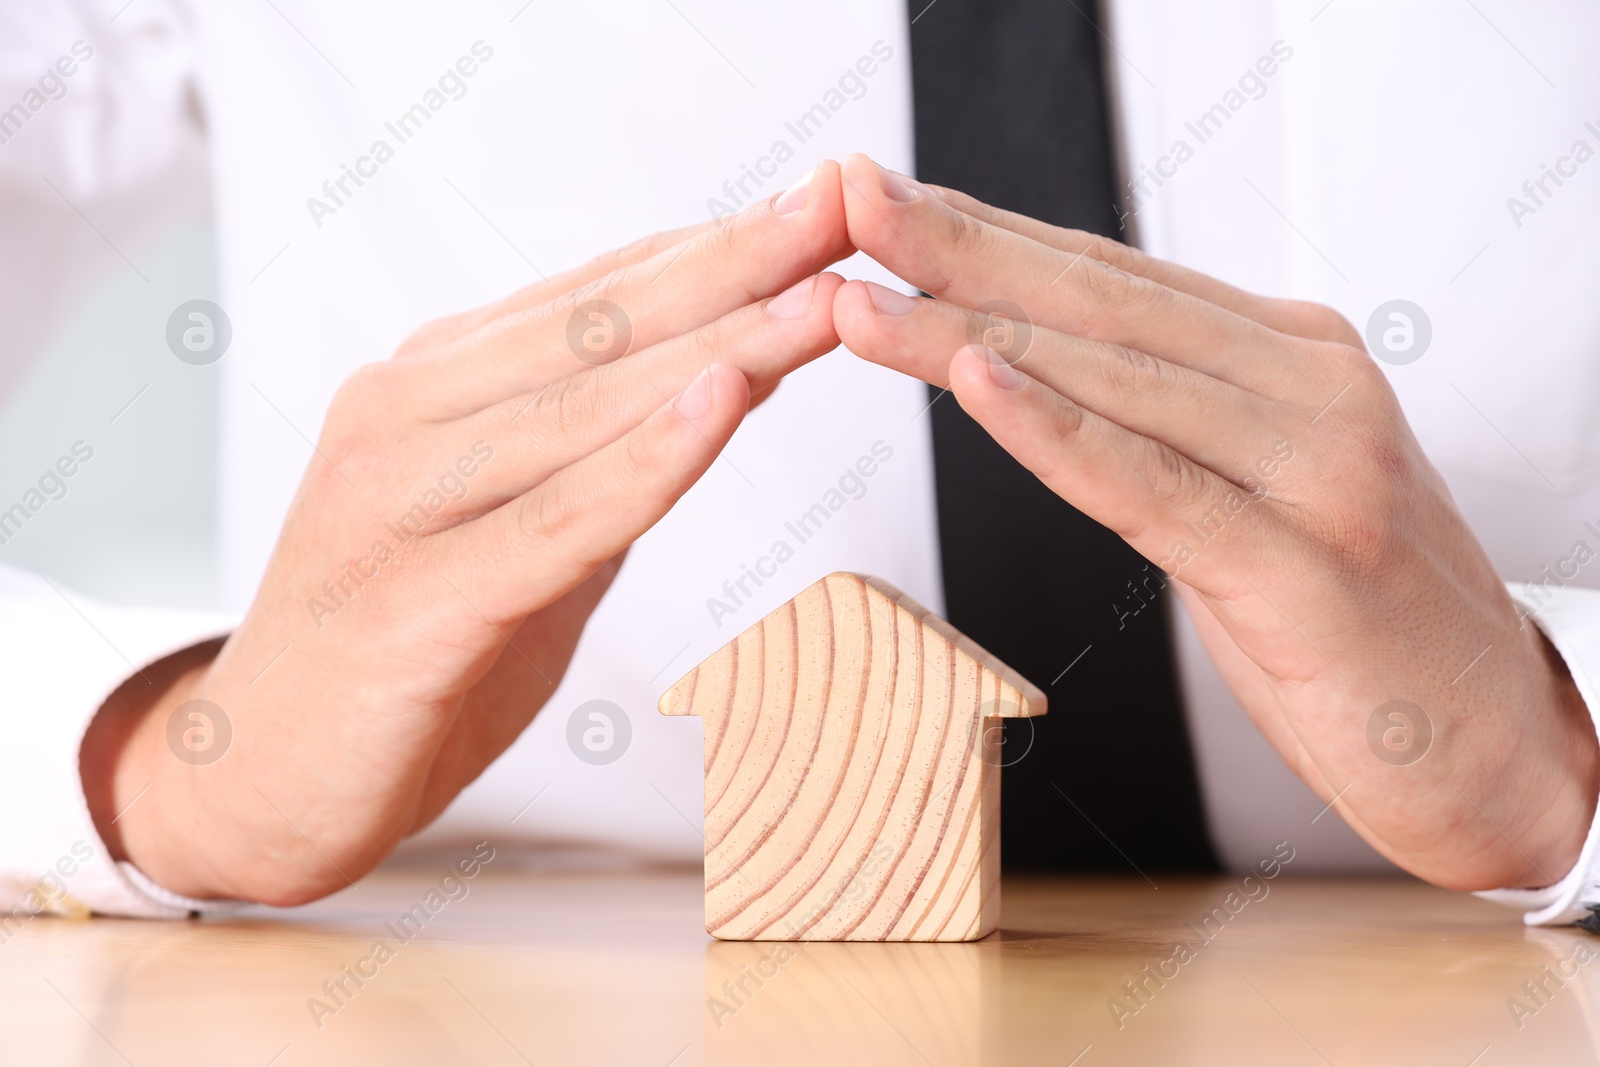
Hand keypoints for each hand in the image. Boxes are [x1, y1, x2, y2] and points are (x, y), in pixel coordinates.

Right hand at [81, 163, 850, 904]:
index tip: (824, 202)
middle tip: (846, 202)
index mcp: (430, 385)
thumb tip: (728, 378)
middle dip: (738, 265)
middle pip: (599, 328)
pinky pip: (556, 520)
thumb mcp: (527, 532)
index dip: (716, 247)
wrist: (261, 776)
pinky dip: (648, 460)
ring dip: (722, 347)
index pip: (596, 297)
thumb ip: (607, 456)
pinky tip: (725, 401)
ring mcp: (399, 500)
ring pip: (587, 408)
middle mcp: (405, 414)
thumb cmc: (408, 648)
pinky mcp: (414, 602)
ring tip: (827, 299)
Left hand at [832, 154, 1597, 890]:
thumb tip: (1040, 370)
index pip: (1112, 278)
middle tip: (848, 206)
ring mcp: (1318, 468)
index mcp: (1294, 356)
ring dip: (968, 335)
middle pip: (1098, 305)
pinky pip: (1154, 485)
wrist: (1493, 740)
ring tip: (862, 303)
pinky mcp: (1305, 564)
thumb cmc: (1356, 620)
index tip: (885, 203)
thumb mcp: (1260, 489)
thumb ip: (1173, 422)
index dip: (989, 234)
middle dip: (956, 252)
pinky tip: (977, 383)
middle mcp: (1311, 387)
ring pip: (1111, 381)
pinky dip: (1057, 431)